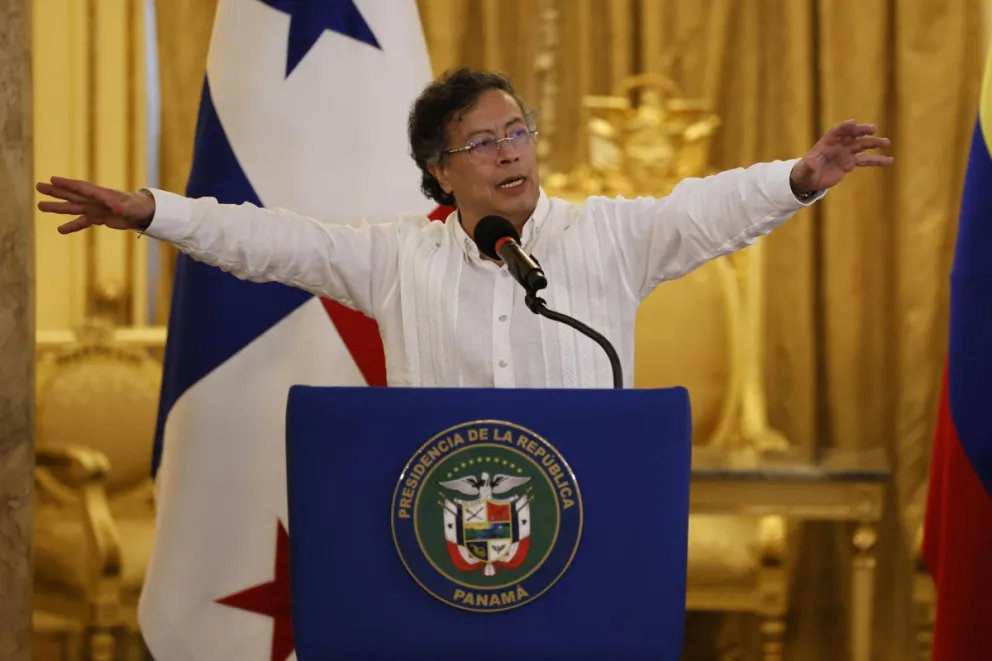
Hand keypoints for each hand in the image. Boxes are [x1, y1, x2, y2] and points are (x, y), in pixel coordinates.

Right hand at [36, 177, 155, 233]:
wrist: (141, 212)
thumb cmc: (136, 206)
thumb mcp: (129, 207)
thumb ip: (121, 207)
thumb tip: (116, 209)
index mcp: (101, 194)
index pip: (81, 188)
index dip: (67, 184)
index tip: (52, 179)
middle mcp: (94, 200)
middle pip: (71, 195)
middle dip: (56, 191)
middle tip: (38, 186)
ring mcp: (93, 209)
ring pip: (72, 207)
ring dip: (57, 207)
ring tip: (40, 206)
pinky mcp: (96, 218)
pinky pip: (81, 222)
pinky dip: (72, 226)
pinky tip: (59, 230)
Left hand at [790, 120, 892, 192]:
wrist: (809, 179)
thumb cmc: (805, 172)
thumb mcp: (805, 170)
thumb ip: (808, 165)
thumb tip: (809, 162)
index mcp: (826, 142)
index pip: (836, 131)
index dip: (844, 127)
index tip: (853, 123)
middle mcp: (838, 145)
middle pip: (852, 135)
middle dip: (862, 131)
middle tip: (874, 129)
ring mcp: (846, 153)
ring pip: (862, 146)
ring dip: (874, 143)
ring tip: (886, 143)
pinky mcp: (850, 163)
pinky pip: (866, 160)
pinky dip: (877, 160)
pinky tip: (889, 160)